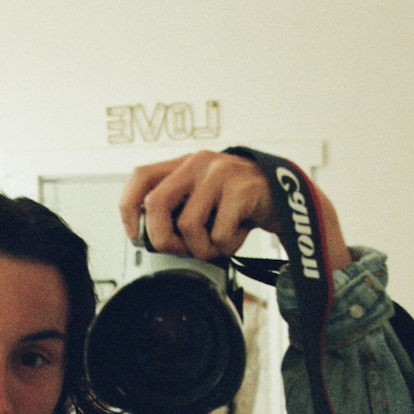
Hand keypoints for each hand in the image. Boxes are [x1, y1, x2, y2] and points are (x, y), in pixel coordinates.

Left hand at [119, 150, 350, 269]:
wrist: (284, 200)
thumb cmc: (238, 205)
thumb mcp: (204, 202)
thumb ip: (177, 210)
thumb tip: (145, 238)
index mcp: (183, 165)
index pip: (140, 177)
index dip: (129, 208)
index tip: (135, 234)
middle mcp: (197, 162)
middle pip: (155, 204)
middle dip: (162, 238)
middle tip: (179, 250)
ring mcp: (219, 173)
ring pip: (188, 225)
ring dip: (202, 248)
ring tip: (219, 243)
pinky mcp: (240, 188)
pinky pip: (219, 233)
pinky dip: (227, 245)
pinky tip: (238, 235)